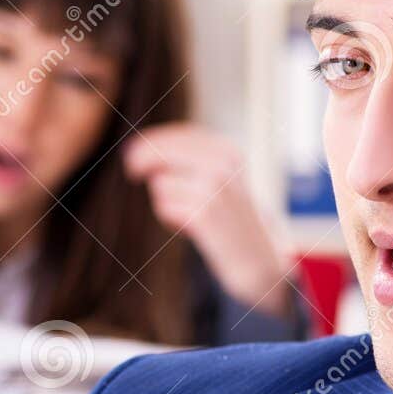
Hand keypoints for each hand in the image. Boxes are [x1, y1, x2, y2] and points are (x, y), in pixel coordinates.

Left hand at [123, 122, 293, 316]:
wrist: (261, 259)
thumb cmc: (232, 219)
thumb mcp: (221, 180)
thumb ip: (189, 160)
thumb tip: (136, 150)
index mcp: (228, 151)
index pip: (179, 135)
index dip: (151, 141)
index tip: (132, 151)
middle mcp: (222, 164)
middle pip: (162, 151)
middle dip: (141, 159)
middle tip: (131, 171)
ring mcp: (214, 188)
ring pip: (160, 183)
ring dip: (164, 200)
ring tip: (188, 214)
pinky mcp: (204, 214)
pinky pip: (164, 207)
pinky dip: (169, 219)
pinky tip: (189, 228)